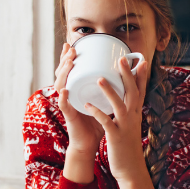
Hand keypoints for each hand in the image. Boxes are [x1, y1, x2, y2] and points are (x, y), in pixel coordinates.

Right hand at [54, 43, 101, 182]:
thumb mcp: (105, 102)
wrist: (90, 144)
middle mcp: (70, 95)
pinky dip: (63, 97)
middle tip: (70, 48)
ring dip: (64, 73)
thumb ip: (113, 89)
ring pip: (61, 85)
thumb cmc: (97, 123)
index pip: (71, 71)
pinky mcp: (69, 116)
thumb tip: (128, 75)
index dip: (69, 58)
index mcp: (78, 91)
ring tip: (69, 62)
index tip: (72, 44)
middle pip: (63, 73)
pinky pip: (64, 105)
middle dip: (65, 60)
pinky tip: (65, 90)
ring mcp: (68, 105)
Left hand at [83, 54, 150, 182]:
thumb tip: (127, 102)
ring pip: (119, 105)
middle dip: (127, 75)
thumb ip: (129, 113)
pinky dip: (97, 113)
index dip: (141, 76)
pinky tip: (87, 105)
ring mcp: (125, 127)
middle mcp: (133, 118)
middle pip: (132, 92)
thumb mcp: (131, 126)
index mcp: (136, 114)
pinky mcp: (116, 137)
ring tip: (99, 78)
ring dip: (110, 91)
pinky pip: (106, 122)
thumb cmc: (128, 147)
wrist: (131, 170)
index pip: (140, 91)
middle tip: (121, 59)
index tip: (142, 61)